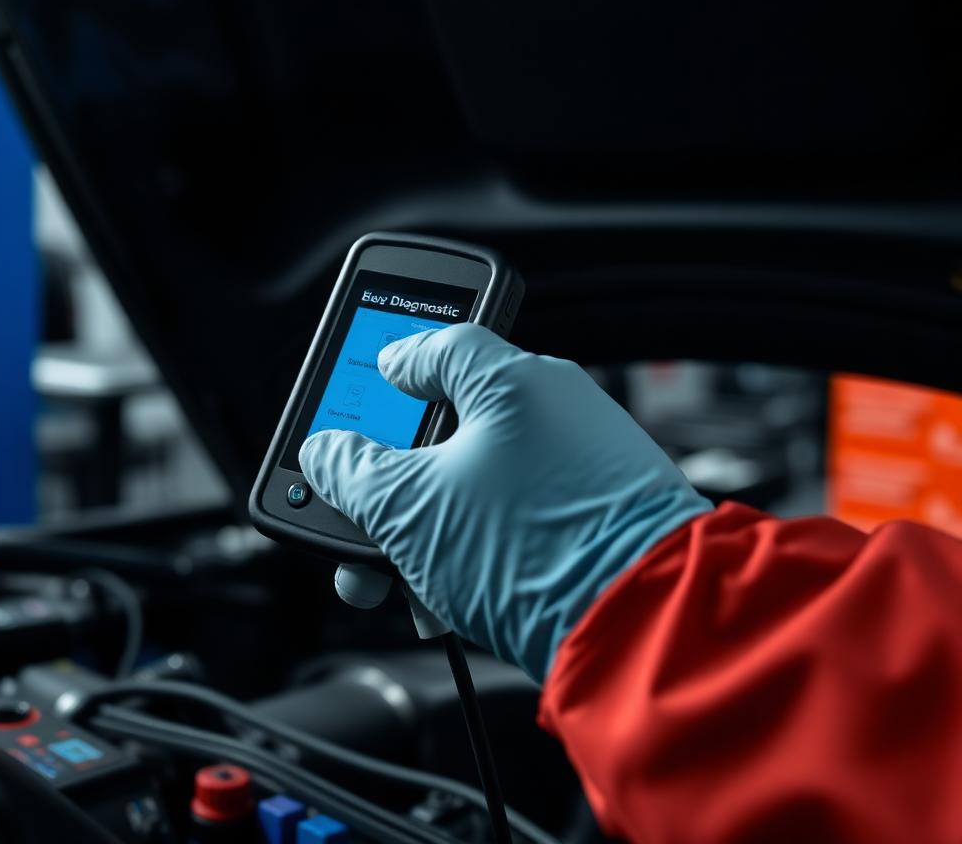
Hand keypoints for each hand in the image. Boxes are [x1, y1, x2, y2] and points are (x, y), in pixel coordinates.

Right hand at [299, 324, 710, 682]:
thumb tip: (325, 455)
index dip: (392, 360)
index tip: (371, 377)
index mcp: (512, 380)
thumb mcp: (409, 509)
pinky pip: (520, 516)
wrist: (642, 627)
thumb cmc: (537, 552)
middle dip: (393, 478)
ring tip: (391, 578)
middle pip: (451, 423)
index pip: (441, 341)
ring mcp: (584, 462)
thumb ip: (351, 473)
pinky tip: (445, 597)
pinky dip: (476, 546)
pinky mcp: (601, 514)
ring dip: (425, 525)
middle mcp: (556, 409)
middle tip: (359, 509)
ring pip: (481, 479)